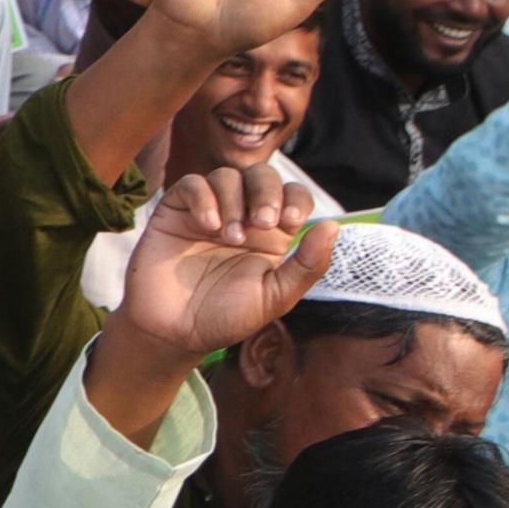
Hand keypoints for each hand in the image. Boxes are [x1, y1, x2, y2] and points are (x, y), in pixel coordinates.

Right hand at [106, 164, 338, 366]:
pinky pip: (191, 185)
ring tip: (230, 236)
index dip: (295, 198)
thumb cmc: (226, 318)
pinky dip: (203, 198)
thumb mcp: (276, 297)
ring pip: (227, 176)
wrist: (175, 332)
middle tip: (262, 223)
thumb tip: (333, 225)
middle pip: (261, 175)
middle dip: (267, 192)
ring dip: (234, 200)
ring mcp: (207, 212)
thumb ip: (306, 265)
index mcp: (271, 235)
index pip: (292, 195)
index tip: (291, 222)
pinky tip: (207, 225)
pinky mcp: (175, 212)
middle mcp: (241, 216)